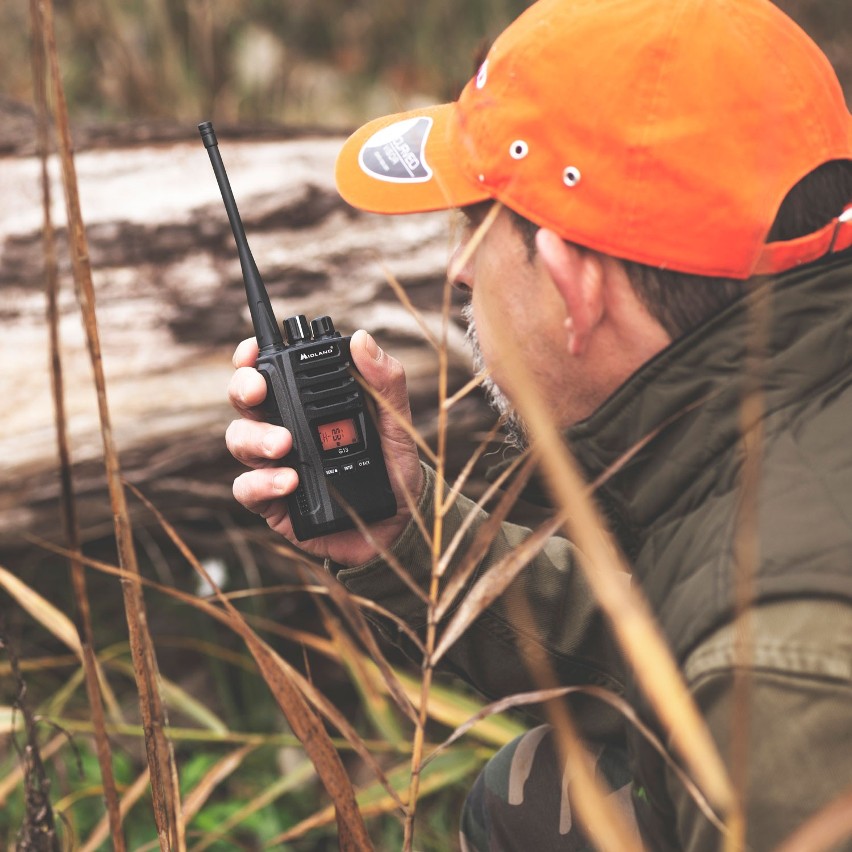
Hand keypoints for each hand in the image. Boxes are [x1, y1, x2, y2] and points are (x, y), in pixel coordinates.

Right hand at [226, 330, 423, 564]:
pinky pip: (247, 488)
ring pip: (238, 440)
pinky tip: (288, 482)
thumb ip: (385, 382)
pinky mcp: (273, 502)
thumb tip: (363, 341)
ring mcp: (275, 465)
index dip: (251, 357)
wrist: (399, 523)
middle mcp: (285, 428)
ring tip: (284, 445)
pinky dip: (262, 482)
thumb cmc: (394, 467)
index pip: (270, 371)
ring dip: (255, 437)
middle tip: (258, 392)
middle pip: (244, 401)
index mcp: (308, 404)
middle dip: (243, 389)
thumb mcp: (396, 422)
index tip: (252, 352)